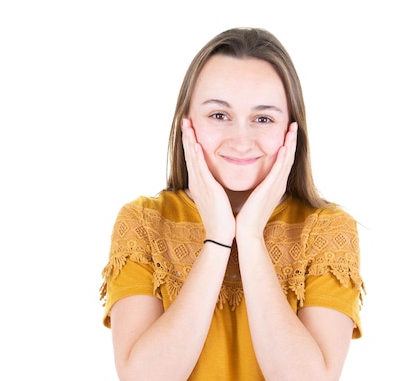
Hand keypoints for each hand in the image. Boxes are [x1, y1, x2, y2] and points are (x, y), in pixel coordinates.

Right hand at [182, 118, 234, 244]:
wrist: (221, 234)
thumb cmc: (221, 217)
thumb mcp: (216, 197)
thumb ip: (214, 185)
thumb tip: (216, 178)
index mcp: (199, 182)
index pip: (193, 157)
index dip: (191, 141)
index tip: (190, 127)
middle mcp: (197, 181)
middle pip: (190, 154)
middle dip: (187, 136)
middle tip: (185, 119)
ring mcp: (200, 185)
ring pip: (193, 158)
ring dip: (190, 140)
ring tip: (187, 125)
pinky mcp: (208, 189)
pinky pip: (201, 169)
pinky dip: (197, 156)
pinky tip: (196, 145)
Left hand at [235, 122, 297, 239]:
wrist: (246, 232)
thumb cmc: (247, 216)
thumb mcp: (254, 196)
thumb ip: (257, 185)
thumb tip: (254, 178)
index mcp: (274, 185)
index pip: (283, 161)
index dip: (287, 145)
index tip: (287, 131)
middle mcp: (278, 184)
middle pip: (288, 157)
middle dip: (291, 140)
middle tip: (294, 124)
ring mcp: (276, 187)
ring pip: (286, 160)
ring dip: (289, 143)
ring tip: (292, 129)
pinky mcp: (269, 189)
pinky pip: (278, 170)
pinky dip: (282, 158)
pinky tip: (284, 146)